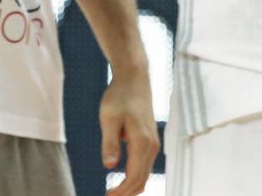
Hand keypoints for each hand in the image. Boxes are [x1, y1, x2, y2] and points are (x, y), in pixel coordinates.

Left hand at [99, 68, 158, 195]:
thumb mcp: (109, 118)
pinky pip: (145, 166)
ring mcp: (153, 143)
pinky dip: (135, 177)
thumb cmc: (119, 96)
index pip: (134, 178)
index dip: (121, 192)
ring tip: (113, 192)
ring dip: (131, 187)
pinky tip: (122, 179)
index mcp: (142, 142)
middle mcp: (151, 146)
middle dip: (126, 193)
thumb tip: (110, 166)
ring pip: (145, 175)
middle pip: (142, 181)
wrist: (134, 78)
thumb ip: (110, 143)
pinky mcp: (150, 140)